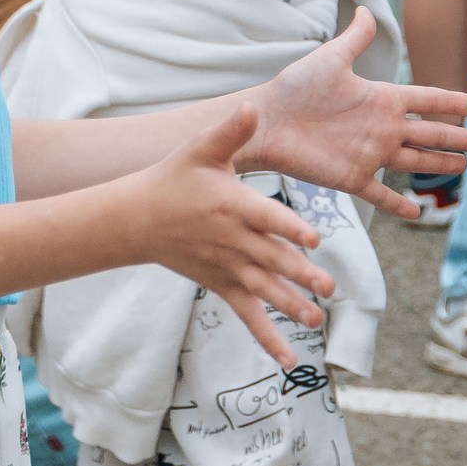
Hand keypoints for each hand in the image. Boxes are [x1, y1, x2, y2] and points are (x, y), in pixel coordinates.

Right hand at [134, 104, 334, 366]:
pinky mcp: (221, 285)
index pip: (267, 219)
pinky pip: (246, 315)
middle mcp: (233, 240)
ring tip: (317, 319)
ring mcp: (227, 267)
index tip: (314, 240)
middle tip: (328, 287)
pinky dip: (266, 338)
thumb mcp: (201, 148)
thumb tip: (253, 105)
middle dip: (300, 275)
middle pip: (271, 259)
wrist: (137, 218)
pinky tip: (288, 360)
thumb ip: (231, 131)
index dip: (291, 229)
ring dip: (290, 307)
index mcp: (233, 205)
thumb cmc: (174, 177)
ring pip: (264, 290)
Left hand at [236, 9, 466, 219]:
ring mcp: (369, 154)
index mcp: (380, 98)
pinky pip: (381, 192)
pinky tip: (417, 212)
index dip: (449, 102)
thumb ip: (355, 38)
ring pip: (414, 161)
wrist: (266, 122)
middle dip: (460, 138)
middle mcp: (381, 127)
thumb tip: (367, 11)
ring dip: (439, 164)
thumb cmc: (295, 88)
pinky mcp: (351, 177)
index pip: (425, 101)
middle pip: (430, 134)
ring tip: (464, 166)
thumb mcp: (330, 58)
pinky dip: (399, 204)